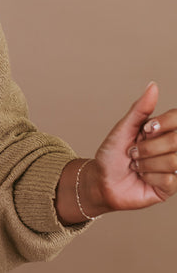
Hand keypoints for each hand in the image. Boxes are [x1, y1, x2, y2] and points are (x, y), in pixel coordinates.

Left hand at [82, 82, 176, 214]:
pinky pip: (169, 179)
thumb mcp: (123, 128)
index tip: (144, 131)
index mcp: (162, 130)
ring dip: (146, 163)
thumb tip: (152, 86)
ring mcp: (173, 167)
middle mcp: (171, 147)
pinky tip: (143, 177)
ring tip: (136, 165)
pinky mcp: (170, 186)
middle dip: (148, 148)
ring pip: (173, 160)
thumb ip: (140, 109)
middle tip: (134, 152)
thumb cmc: (112, 154)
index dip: (162, 124)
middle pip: (176, 140)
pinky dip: (149, 177)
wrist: (102, 181)